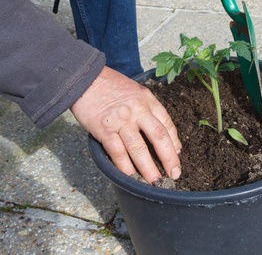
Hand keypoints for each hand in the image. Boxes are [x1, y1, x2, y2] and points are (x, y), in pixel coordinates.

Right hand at [71, 66, 181, 183]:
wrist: (84, 78)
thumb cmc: (111, 85)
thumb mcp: (136, 92)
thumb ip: (149, 110)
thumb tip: (163, 134)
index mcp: (148, 100)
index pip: (167, 124)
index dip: (175, 143)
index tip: (177, 156)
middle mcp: (138, 110)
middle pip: (159, 137)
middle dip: (169, 159)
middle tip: (174, 175)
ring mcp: (121, 120)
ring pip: (139, 148)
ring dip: (148, 168)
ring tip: (155, 182)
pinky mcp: (104, 129)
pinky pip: (117, 152)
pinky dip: (124, 166)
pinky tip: (130, 177)